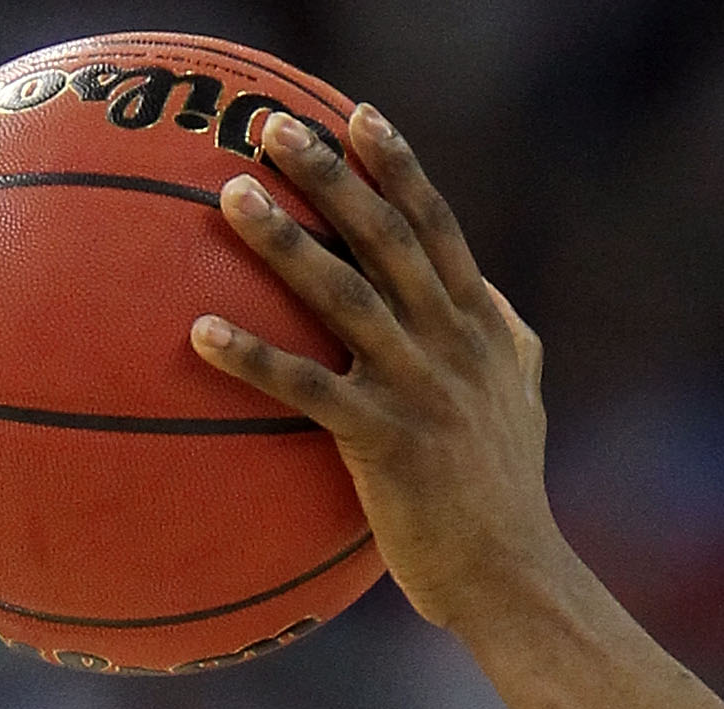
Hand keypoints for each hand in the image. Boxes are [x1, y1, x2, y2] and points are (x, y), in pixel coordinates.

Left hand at [193, 106, 568, 634]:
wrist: (512, 577)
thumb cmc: (505, 499)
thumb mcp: (522, 402)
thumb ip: (502, 339)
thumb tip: (482, 290)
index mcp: (480, 329)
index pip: (437, 227)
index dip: (398, 167)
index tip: (358, 117)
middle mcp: (451, 345)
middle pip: (385, 238)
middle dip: (330, 175)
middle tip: (271, 127)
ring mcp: (419, 391)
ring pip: (345, 297)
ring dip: (285, 243)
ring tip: (232, 198)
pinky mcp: (386, 444)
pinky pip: (307, 391)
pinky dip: (254, 358)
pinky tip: (201, 333)